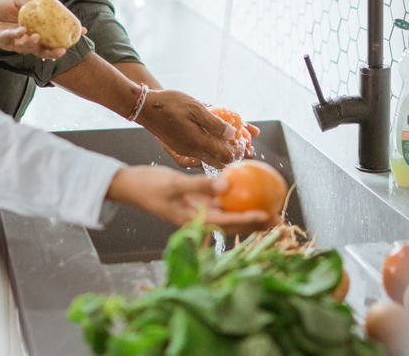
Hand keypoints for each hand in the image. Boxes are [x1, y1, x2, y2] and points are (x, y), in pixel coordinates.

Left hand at [0, 0, 85, 60]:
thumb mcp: (17, 4)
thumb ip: (30, 6)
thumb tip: (46, 4)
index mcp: (30, 32)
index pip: (52, 36)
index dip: (66, 36)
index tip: (82, 31)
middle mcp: (23, 41)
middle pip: (41, 50)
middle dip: (53, 52)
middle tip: (63, 49)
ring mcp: (11, 43)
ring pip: (26, 48)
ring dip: (33, 44)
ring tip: (39, 37)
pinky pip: (9, 39)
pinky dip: (16, 35)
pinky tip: (22, 30)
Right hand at [106, 165, 278, 233]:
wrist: (128, 186)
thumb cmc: (148, 186)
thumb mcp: (174, 183)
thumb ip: (200, 185)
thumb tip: (227, 184)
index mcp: (193, 220)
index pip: (228, 222)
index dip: (250, 221)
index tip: (268, 217)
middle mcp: (198, 220)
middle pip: (233, 224)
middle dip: (256, 224)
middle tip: (279, 218)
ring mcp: (197, 214)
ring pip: (229, 217)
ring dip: (250, 215)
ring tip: (271, 211)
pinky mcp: (196, 205)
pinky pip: (220, 205)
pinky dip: (236, 202)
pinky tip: (248, 193)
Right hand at [138, 90, 240, 167]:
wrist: (145, 107)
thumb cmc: (169, 104)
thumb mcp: (195, 107)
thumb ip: (215, 123)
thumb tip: (233, 133)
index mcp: (197, 142)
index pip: (225, 155)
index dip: (239, 152)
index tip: (248, 145)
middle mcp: (192, 151)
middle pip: (219, 162)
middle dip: (235, 156)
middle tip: (248, 150)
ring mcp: (185, 151)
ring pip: (210, 159)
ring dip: (224, 153)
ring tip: (236, 144)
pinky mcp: (180, 148)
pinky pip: (200, 154)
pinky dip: (212, 149)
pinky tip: (216, 140)